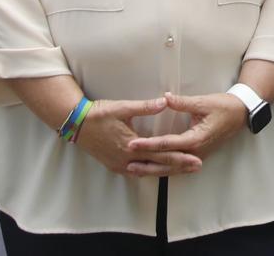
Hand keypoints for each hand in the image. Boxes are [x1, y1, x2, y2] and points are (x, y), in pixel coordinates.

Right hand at [72, 97, 198, 177]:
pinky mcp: (114, 165)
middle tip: (197, 167)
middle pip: (157, 166)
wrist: (76, 124)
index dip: (180, 157)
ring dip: (166, 170)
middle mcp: (126, 160)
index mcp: (130, 146)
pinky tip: (158, 170)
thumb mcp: (123, 107)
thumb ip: (145, 107)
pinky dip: (150, 171)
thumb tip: (165, 102)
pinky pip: (136, 172)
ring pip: (148, 171)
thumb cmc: (99, 114)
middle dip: (179, 167)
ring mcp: (119, 165)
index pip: (161, 154)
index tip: (196, 159)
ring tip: (183, 170)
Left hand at [128, 91, 251, 162]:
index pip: (167, 144)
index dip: (148, 144)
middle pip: (167, 162)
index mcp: (196, 139)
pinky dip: (164, 168)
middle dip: (146, 162)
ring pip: (172, 168)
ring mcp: (197, 156)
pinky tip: (152, 169)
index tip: (132, 143)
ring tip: (134, 170)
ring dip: (153, 169)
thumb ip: (182, 102)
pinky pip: (178, 166)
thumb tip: (164, 98)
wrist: (241, 114)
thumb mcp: (203, 102)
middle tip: (127, 161)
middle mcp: (195, 152)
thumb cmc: (224, 107)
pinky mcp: (197, 155)